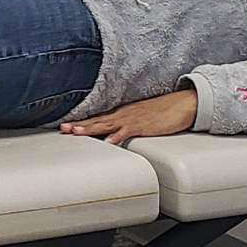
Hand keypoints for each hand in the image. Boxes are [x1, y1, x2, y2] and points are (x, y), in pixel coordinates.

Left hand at [60, 89, 198, 146]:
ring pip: (107, 124)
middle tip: (63, 128)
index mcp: (123, 113)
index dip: (83, 122)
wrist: (183, 104)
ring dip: (91, 128)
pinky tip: (108, 142)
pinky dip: (117, 136)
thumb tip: (117, 134)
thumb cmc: (164, 111)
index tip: (67, 126)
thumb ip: (128, 125)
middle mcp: (124, 114)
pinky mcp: (144, 125)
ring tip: (76, 132)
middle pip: (98, 120)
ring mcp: (133, 119)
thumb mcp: (142, 118)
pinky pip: (128, 131)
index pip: (98, 118)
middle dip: (80, 125)